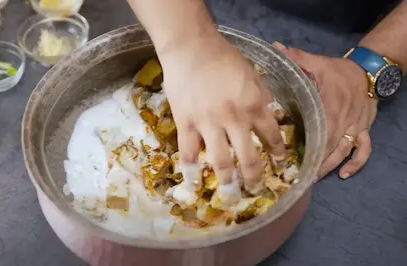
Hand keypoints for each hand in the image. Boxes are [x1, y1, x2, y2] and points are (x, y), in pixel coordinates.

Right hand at [159, 32, 285, 191]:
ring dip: (227, 182)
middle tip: (255, 188)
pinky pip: (189, 153)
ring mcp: (209, 124)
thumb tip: (268, 109)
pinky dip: (191, 170)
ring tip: (230, 195)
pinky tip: (193, 182)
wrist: (191, 47)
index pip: (272, 137)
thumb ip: (261, 95)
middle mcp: (236, 120)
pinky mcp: (186, 124)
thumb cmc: (223, 56)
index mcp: (255, 105)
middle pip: (249, 158)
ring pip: (221, 162)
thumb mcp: (252, 73)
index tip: (280, 164)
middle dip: (254, 177)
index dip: (278, 153)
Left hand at [274, 42, 377, 179]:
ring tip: (314, 180)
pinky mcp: (363, 129)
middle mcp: (342, 121)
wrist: (369, 71)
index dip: (307, 148)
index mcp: (328, 107)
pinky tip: (344, 174)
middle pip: (328, 147)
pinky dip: (356, 163)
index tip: (291, 161)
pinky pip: (363, 149)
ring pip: (343, 151)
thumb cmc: (338, 70)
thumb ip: (296, 58)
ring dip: (329, 166)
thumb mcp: (316, 62)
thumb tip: (275, 49)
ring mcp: (354, 127)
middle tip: (297, 177)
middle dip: (314, 163)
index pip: (317, 131)